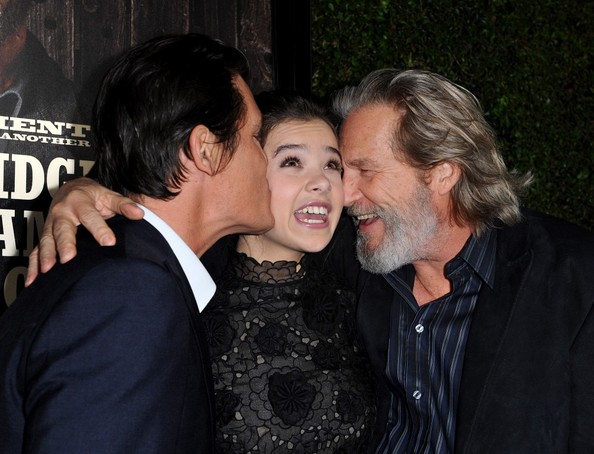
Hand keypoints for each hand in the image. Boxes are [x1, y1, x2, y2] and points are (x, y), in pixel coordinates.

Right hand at [25, 177, 143, 285]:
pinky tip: (34, 281)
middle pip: (63, 229)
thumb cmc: (93, 195)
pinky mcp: (44, 235)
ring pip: (46, 240)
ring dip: (46, 255)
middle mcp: (62, 212)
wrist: (70, 188)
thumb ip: (124, 205)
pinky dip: (33, 265)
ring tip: (48, 271)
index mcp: (79, 202)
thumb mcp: (109, 195)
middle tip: (68, 259)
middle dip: (65, 244)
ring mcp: (50, 224)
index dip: (100, 230)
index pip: (90, 217)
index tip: (109, 243)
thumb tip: (140, 214)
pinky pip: (36, 250)